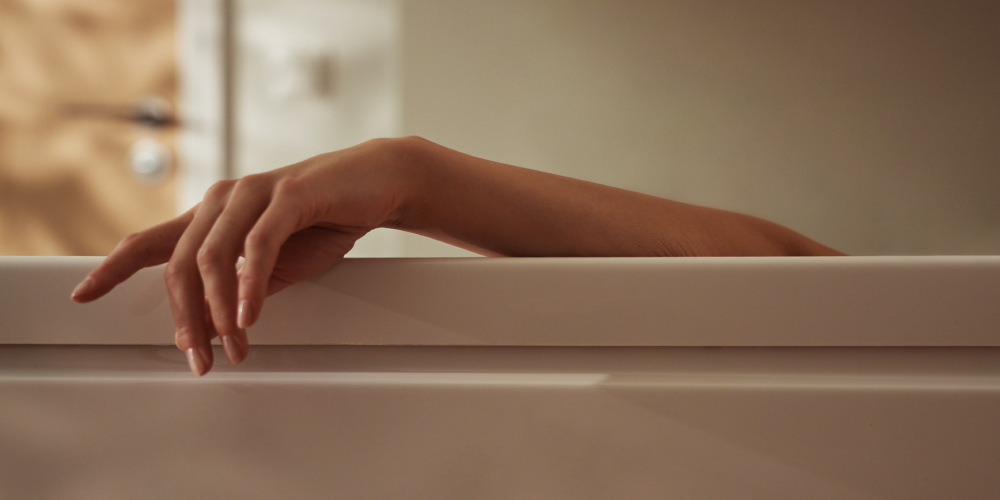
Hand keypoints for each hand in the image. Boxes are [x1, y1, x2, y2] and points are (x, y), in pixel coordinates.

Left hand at [71, 139, 412, 375]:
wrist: (378, 183)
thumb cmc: (327, 217)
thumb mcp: (278, 262)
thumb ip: (243, 285)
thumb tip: (217, 324)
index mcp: (213, 214)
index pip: (151, 241)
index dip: (112, 267)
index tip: (82, 294)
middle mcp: (223, 199)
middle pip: (179, 264)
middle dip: (184, 318)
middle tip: (198, 358)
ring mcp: (252, 193)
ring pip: (211, 258)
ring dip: (218, 311)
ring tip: (232, 344)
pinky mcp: (287, 195)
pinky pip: (256, 247)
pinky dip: (250, 286)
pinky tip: (250, 315)